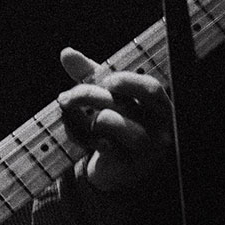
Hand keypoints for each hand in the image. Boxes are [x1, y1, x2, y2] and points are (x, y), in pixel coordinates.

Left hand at [56, 47, 172, 191]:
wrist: (118, 171)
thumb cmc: (117, 126)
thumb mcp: (106, 97)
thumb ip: (89, 74)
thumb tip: (67, 53)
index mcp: (159, 107)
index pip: (150, 89)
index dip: (126, 81)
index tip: (104, 81)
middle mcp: (158, 128)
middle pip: (123, 103)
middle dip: (88, 94)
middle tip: (65, 96)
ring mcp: (145, 149)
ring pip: (111, 122)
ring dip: (84, 116)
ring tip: (72, 117)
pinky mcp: (127, 165)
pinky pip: (99, 143)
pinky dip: (81, 136)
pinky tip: (78, 135)